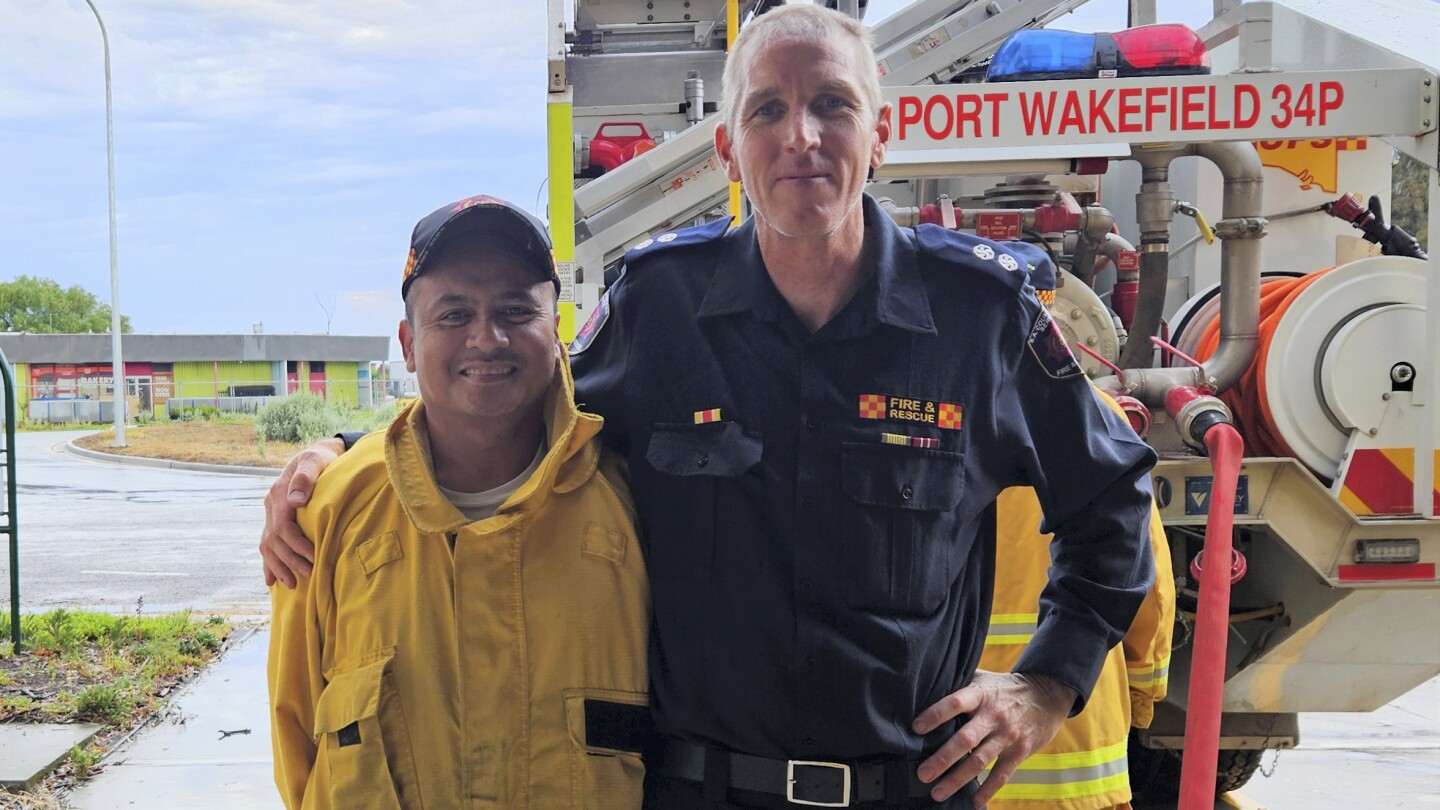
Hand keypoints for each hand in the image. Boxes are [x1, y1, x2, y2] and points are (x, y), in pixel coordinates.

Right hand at [260, 438, 342, 587]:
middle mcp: (271, 505)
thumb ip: (306, 477)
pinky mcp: (275, 519)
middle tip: (309, 574)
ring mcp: (271, 513)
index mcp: (278, 494)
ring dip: (278, 566)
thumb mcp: (315, 461)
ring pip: (268, 546)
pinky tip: (271, 579)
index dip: (296, 545)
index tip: (313, 557)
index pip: (283, 527)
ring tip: (292, 584)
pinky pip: (267, 544)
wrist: (316, 455)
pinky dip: (269, 562)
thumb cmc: (321, 458)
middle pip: (275, 540)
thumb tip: (296, 500)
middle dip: (290, 560)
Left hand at [912, 670, 1075, 806]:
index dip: (935, 714)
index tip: (916, 728)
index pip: (955, 703)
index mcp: (981, 694)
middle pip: (965, 739)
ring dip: (957, 779)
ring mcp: (1007, 735)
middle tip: (922, 774)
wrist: (1047, 695)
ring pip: (979, 761)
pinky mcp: (1019, 752)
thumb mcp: (983, 679)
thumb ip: (959, 685)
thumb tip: (925, 689)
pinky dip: (987, 790)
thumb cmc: (1004, 688)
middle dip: (942, 758)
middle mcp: (993, 715)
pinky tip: (973, 802)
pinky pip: (1001, 775)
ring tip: (937, 793)